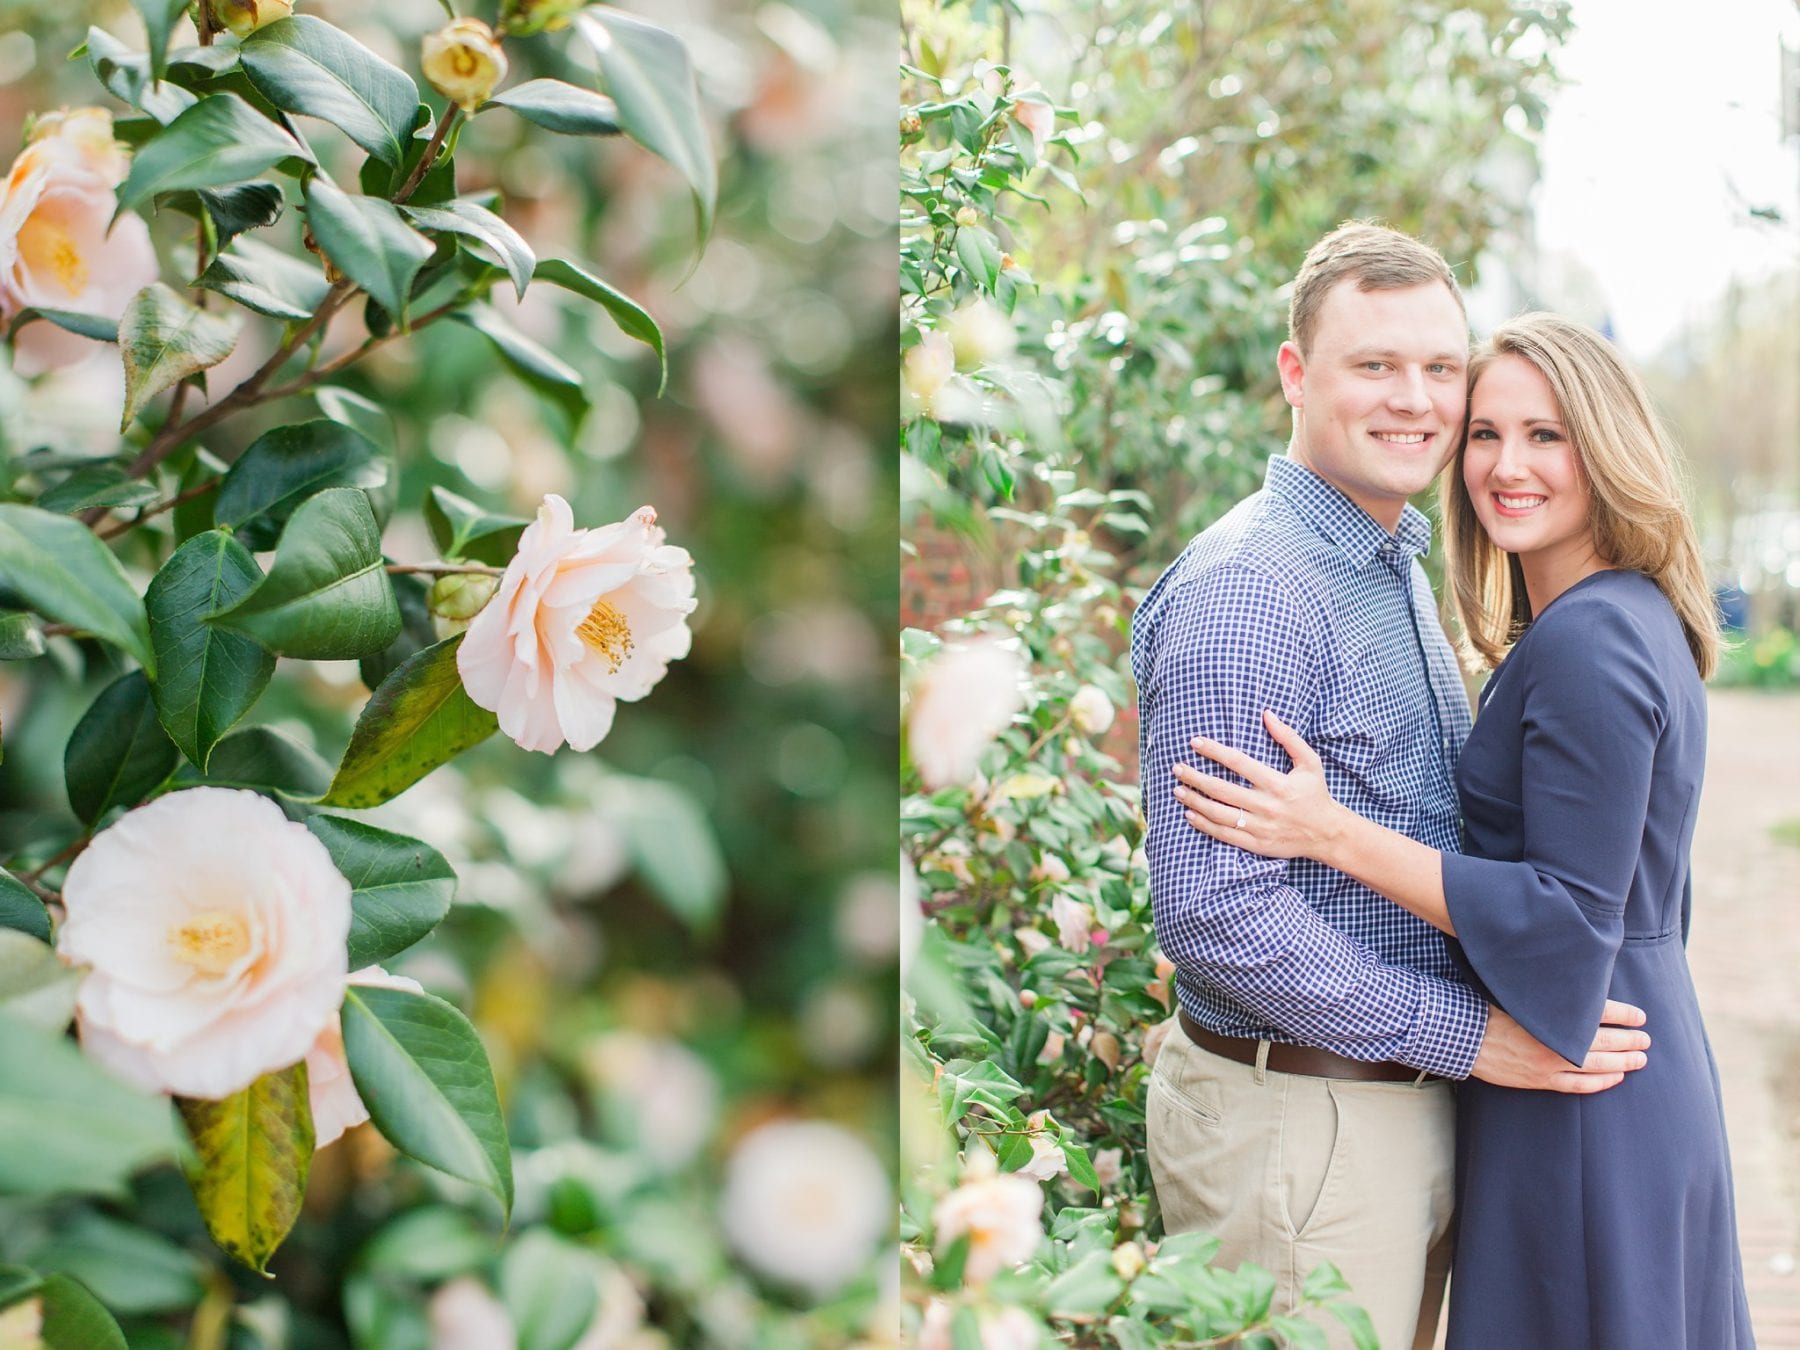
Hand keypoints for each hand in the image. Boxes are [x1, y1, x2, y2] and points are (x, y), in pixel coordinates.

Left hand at [1172, 709, 1344, 862]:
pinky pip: (1225, 835)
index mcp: (1278, 783)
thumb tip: (1266, 713)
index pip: (1239, 763)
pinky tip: (1190, 814)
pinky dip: (1205, 825)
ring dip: (1195, 801)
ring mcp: (1261, 827)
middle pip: (1222, 789)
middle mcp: (1267, 806)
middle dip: (1195, 778)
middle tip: (1177, 768)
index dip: (1214, 751)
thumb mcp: (1310, 762)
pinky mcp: (1258, 844)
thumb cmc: (1316, 793)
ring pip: (1219, 814)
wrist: (1327, 834)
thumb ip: (1288, 737)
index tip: (1195, 742)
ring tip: (1177, 790)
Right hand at [1470, 1001, 1650, 1093]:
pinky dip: (1601, 1082)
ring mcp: (1549, 1063)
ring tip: (1640, 1059)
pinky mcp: (1540, 1080)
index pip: (1599, 1012)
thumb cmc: (1486, 1007)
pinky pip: (1579, 1085)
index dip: (1623, 1014)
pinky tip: (1616, 1078)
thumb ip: (1547, 991)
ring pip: (1597, 1065)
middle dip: (1630, 1039)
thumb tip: (1571, 981)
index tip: (1639, 1015)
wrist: (1460, 1035)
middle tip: (1646, 1039)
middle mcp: (1555, 1040)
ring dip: (1623, 1062)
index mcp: (1552, 1014)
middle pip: (1604, 1041)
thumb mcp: (1518, 991)